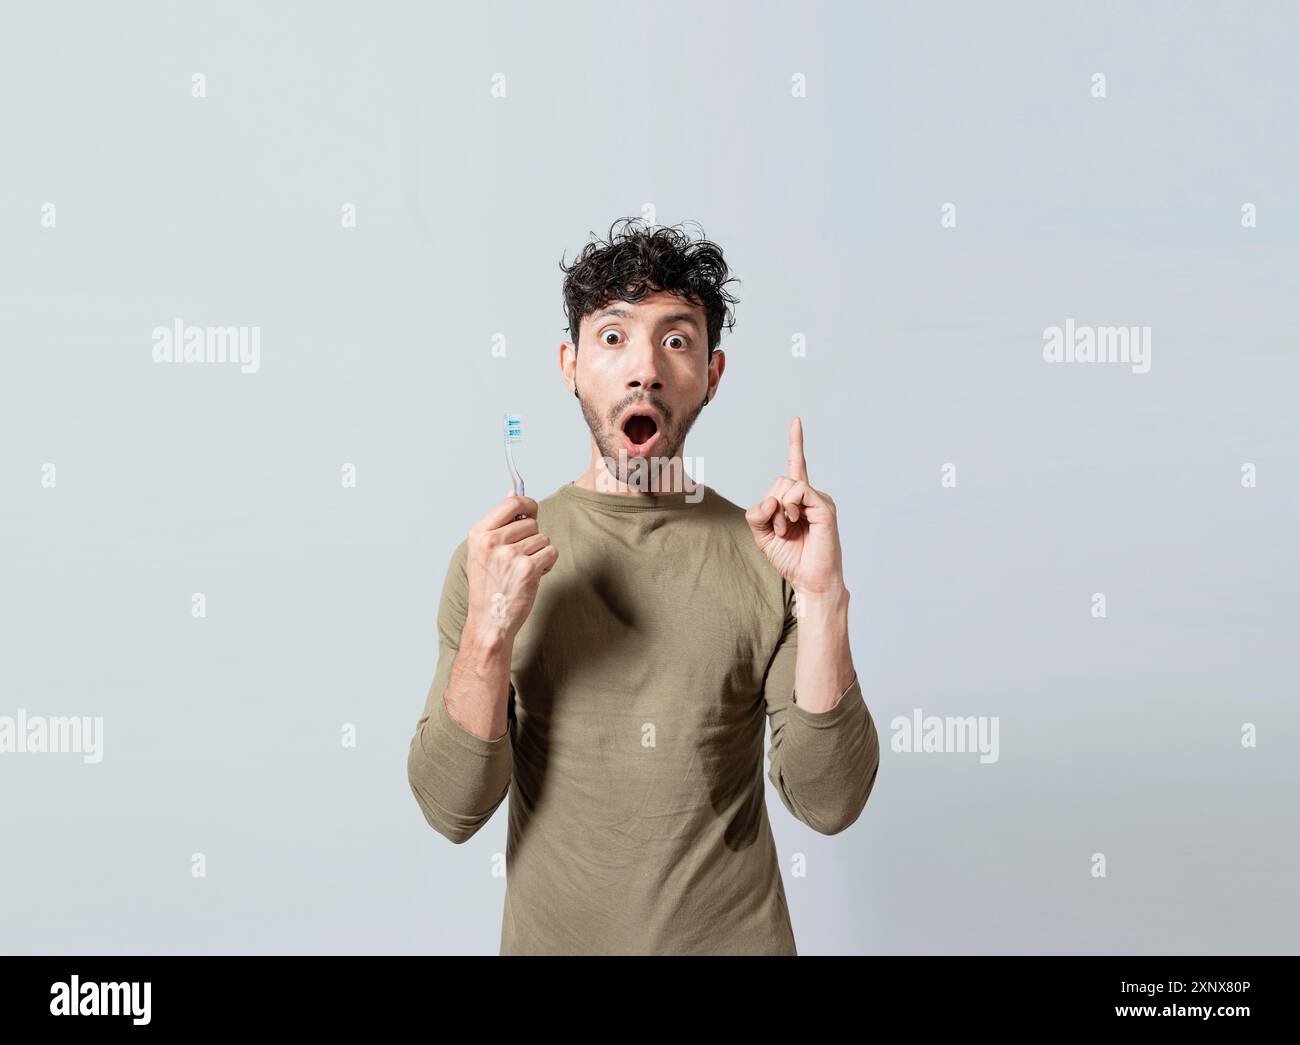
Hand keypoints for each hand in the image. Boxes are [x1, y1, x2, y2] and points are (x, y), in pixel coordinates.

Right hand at [464, 494, 558, 643]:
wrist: (490, 620)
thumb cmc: (488, 587)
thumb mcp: (483, 552)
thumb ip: (499, 523)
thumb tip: (514, 494)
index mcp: (478, 534)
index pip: (511, 503)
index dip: (527, 505)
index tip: (531, 513)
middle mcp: (491, 542)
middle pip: (531, 522)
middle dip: (532, 538)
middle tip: (520, 557)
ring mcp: (509, 555)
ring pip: (543, 538)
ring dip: (539, 553)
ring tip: (524, 569)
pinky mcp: (527, 569)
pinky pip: (551, 552)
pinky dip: (547, 564)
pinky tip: (533, 576)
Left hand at [744, 417, 844, 595]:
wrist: (809, 579)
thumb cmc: (790, 558)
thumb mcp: (762, 535)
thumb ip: (757, 514)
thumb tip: (770, 499)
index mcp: (798, 500)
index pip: (796, 465)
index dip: (796, 443)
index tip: (796, 421)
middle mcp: (811, 496)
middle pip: (780, 479)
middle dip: (771, 505)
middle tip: (780, 528)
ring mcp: (819, 500)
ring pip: (787, 483)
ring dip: (779, 510)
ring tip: (789, 529)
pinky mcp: (824, 506)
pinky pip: (799, 491)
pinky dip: (789, 507)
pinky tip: (794, 522)